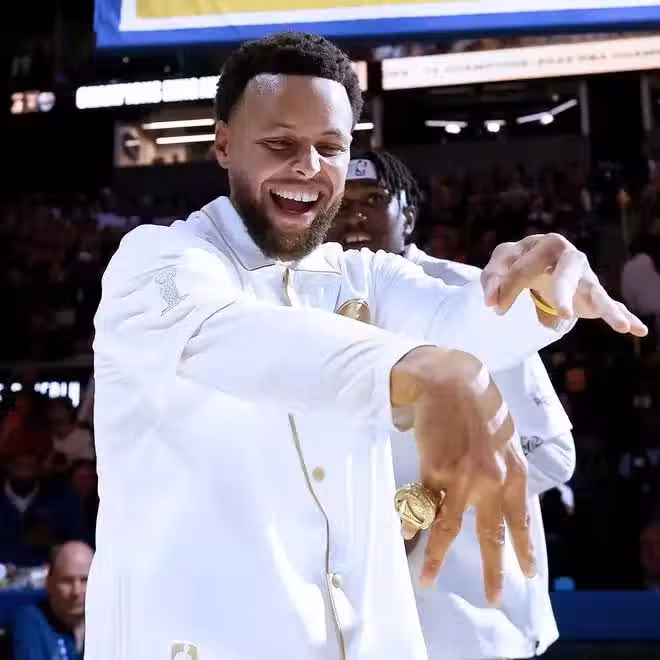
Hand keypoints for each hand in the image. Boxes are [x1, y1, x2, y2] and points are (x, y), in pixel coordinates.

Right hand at [391, 347, 532, 604]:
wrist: (448, 380)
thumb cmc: (478, 403)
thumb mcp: (503, 435)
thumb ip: (503, 466)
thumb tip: (497, 496)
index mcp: (513, 471)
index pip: (520, 519)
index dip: (522, 548)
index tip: (525, 574)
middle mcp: (491, 480)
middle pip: (488, 534)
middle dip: (493, 569)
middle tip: (494, 597)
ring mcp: (461, 477)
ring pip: (447, 527)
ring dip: (435, 556)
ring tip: (427, 579)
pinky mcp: (433, 470)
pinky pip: (421, 504)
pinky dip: (412, 522)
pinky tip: (406, 536)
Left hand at [481, 233, 646, 336]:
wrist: (536, 266)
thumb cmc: (517, 264)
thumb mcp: (499, 267)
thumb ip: (491, 280)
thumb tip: (491, 304)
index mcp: (544, 244)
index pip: (525, 267)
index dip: (508, 288)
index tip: (494, 307)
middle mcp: (569, 256)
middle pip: (568, 269)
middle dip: (565, 290)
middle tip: (562, 312)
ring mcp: (584, 276)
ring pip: (594, 290)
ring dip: (606, 308)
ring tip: (619, 324)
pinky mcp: (591, 294)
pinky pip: (610, 305)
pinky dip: (624, 317)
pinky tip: (638, 330)